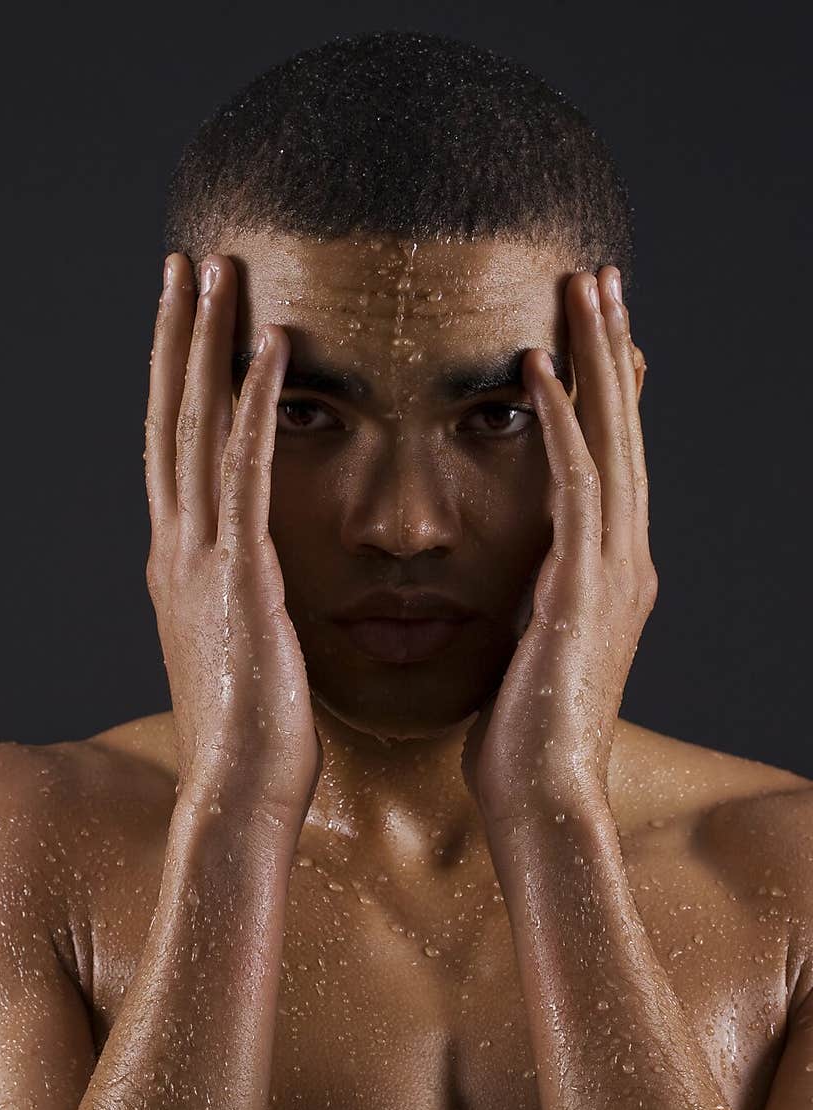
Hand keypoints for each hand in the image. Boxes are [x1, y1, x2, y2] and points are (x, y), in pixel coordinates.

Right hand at [144, 252, 321, 827]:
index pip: (171, 453)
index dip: (173, 382)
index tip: (183, 322)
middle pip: (168, 421)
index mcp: (179, 566)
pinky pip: (246, 471)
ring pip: (194, 429)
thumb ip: (238, 599)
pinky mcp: (240, 577)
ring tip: (216, 271)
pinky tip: (271, 348)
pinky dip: (254, 405)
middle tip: (184, 264)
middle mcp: (175, 550)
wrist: (240, 793)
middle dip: (174, 339)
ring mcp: (199, 560)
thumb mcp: (236, 649)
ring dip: (204, 344)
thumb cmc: (254, 733)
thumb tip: (252, 578)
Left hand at [461, 266, 656, 827]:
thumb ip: (531, 603)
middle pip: (625, 435)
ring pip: (613, 442)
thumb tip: (514, 583)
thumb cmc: (522, 739)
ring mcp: (613, 575)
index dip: (605, 395)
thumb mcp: (528, 651)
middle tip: (602, 277)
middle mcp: (624, 564)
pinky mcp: (582, 591)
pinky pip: (576, 486)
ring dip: (599, 361)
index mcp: (608, 577)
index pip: (612, 464)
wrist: (541, 802)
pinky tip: (536, 367)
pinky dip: (562, 423)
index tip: (588, 334)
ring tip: (585, 288)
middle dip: (614, 353)